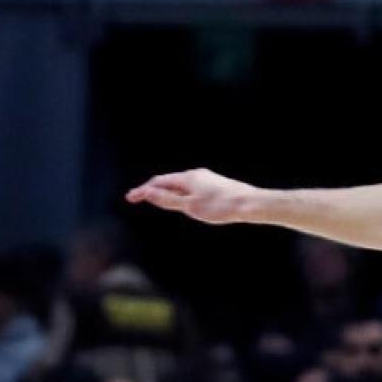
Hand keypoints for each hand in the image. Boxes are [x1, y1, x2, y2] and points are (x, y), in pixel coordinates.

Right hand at [126, 168, 261, 224]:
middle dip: (152, 189)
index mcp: (188, 178)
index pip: (159, 182)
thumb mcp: (190, 206)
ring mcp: (208, 180)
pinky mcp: (217, 186)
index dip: (143, 191)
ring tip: (155, 198)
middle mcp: (197, 175)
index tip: (130, 198)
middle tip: (138, 197)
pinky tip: (184, 201)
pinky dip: (180, 194)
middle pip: (169, 181)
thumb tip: (147, 192)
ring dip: (166, 191)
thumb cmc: (221, 207)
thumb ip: (168, 200)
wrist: (251, 204)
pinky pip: (192, 189)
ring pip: (181, 185)